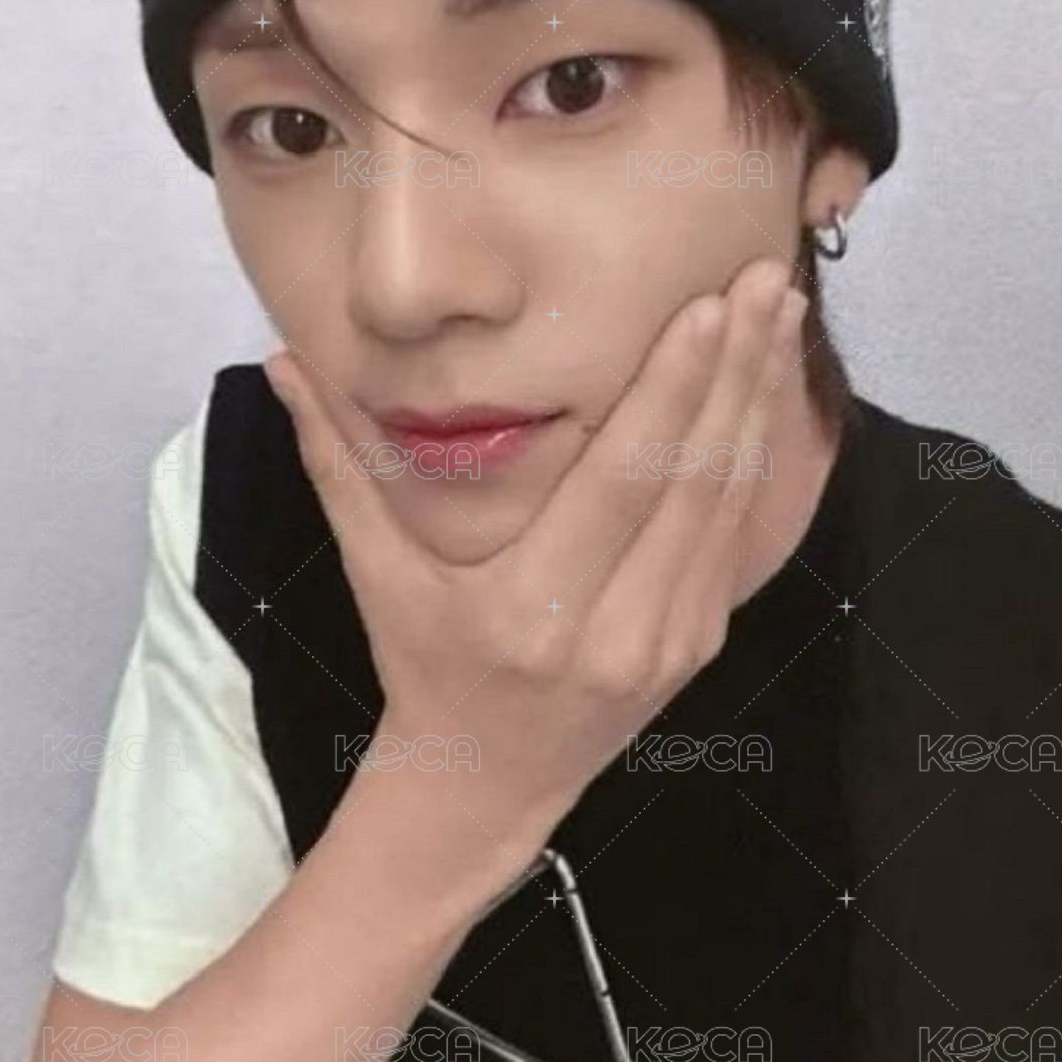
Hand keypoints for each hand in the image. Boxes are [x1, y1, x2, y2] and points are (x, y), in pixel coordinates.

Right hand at [264, 259, 806, 858]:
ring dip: (758, 401)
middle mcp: (617, 630)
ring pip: (728, 504)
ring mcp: (670, 643)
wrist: (483, 786)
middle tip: (765, 276)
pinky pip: (735, 536)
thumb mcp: (375, 572)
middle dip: (735, 370)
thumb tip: (283, 363)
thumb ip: (338, 464)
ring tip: (778, 310)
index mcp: (534, 610)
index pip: (620, 481)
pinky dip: (754, 456)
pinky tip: (764, 388)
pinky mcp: (699, 644)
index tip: (706, 305)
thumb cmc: (421, 666)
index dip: (670, 390)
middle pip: (692, 481)